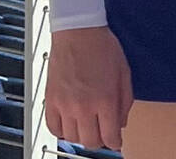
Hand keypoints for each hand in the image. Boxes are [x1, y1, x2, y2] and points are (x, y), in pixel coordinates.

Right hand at [45, 25, 132, 150]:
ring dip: (82, 135)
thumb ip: (124, 101)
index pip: (109, 136)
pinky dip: (62, 130)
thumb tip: (121, 123)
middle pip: (90, 141)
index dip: (115, 142)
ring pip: (72, 138)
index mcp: (105, 99)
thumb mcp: (124, 73)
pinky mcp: (51, 101)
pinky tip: (71, 123)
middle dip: (100, 140)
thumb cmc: (103, 48)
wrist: (78, 32)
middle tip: (103, 132)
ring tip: (88, 125)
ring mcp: (64, 105)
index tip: (116, 141)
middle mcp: (83, 106)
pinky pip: (53, 128)